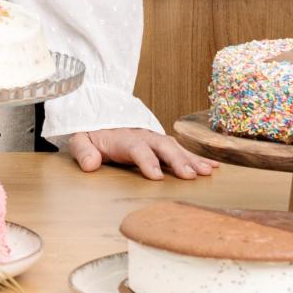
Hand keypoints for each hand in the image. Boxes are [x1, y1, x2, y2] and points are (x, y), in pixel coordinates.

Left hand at [68, 128, 215, 180]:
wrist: (98, 116)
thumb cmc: (91, 133)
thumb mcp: (79, 139)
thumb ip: (83, 151)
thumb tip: (90, 164)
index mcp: (122, 137)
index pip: (136, 148)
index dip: (147, 161)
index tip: (156, 177)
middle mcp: (141, 135)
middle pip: (161, 146)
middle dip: (176, 160)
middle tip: (189, 176)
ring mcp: (153, 138)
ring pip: (175, 147)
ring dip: (191, 159)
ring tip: (206, 172)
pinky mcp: (160, 143)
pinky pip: (180, 149)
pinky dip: (197, 157)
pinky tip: (213, 167)